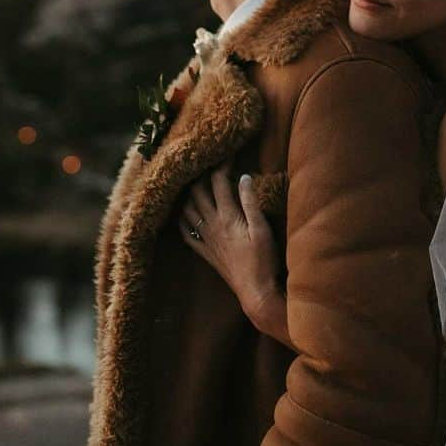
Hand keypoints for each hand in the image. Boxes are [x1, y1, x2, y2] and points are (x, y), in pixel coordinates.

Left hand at [179, 163, 281, 328]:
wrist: (255, 292)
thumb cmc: (263, 260)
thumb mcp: (262, 228)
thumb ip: (251, 201)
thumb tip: (244, 176)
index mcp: (227, 216)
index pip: (219, 182)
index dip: (222, 165)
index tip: (228, 154)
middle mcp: (211, 226)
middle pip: (197, 192)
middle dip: (201, 175)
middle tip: (210, 165)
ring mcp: (206, 240)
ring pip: (187, 210)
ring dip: (189, 194)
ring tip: (197, 184)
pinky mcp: (205, 253)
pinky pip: (185, 234)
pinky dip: (182, 219)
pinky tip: (186, 214)